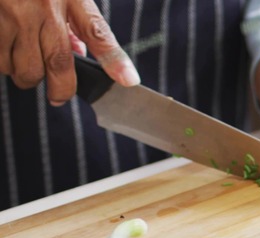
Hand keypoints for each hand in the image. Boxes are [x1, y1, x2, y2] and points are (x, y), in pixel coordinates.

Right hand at [0, 0, 139, 105]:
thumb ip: (76, 21)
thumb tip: (79, 54)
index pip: (97, 31)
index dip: (114, 60)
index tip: (129, 80)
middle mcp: (43, 7)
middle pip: (56, 65)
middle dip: (58, 88)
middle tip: (57, 91)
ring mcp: (12, 14)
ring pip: (21, 69)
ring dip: (24, 72)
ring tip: (26, 57)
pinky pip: (0, 60)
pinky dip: (5, 62)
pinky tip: (9, 46)